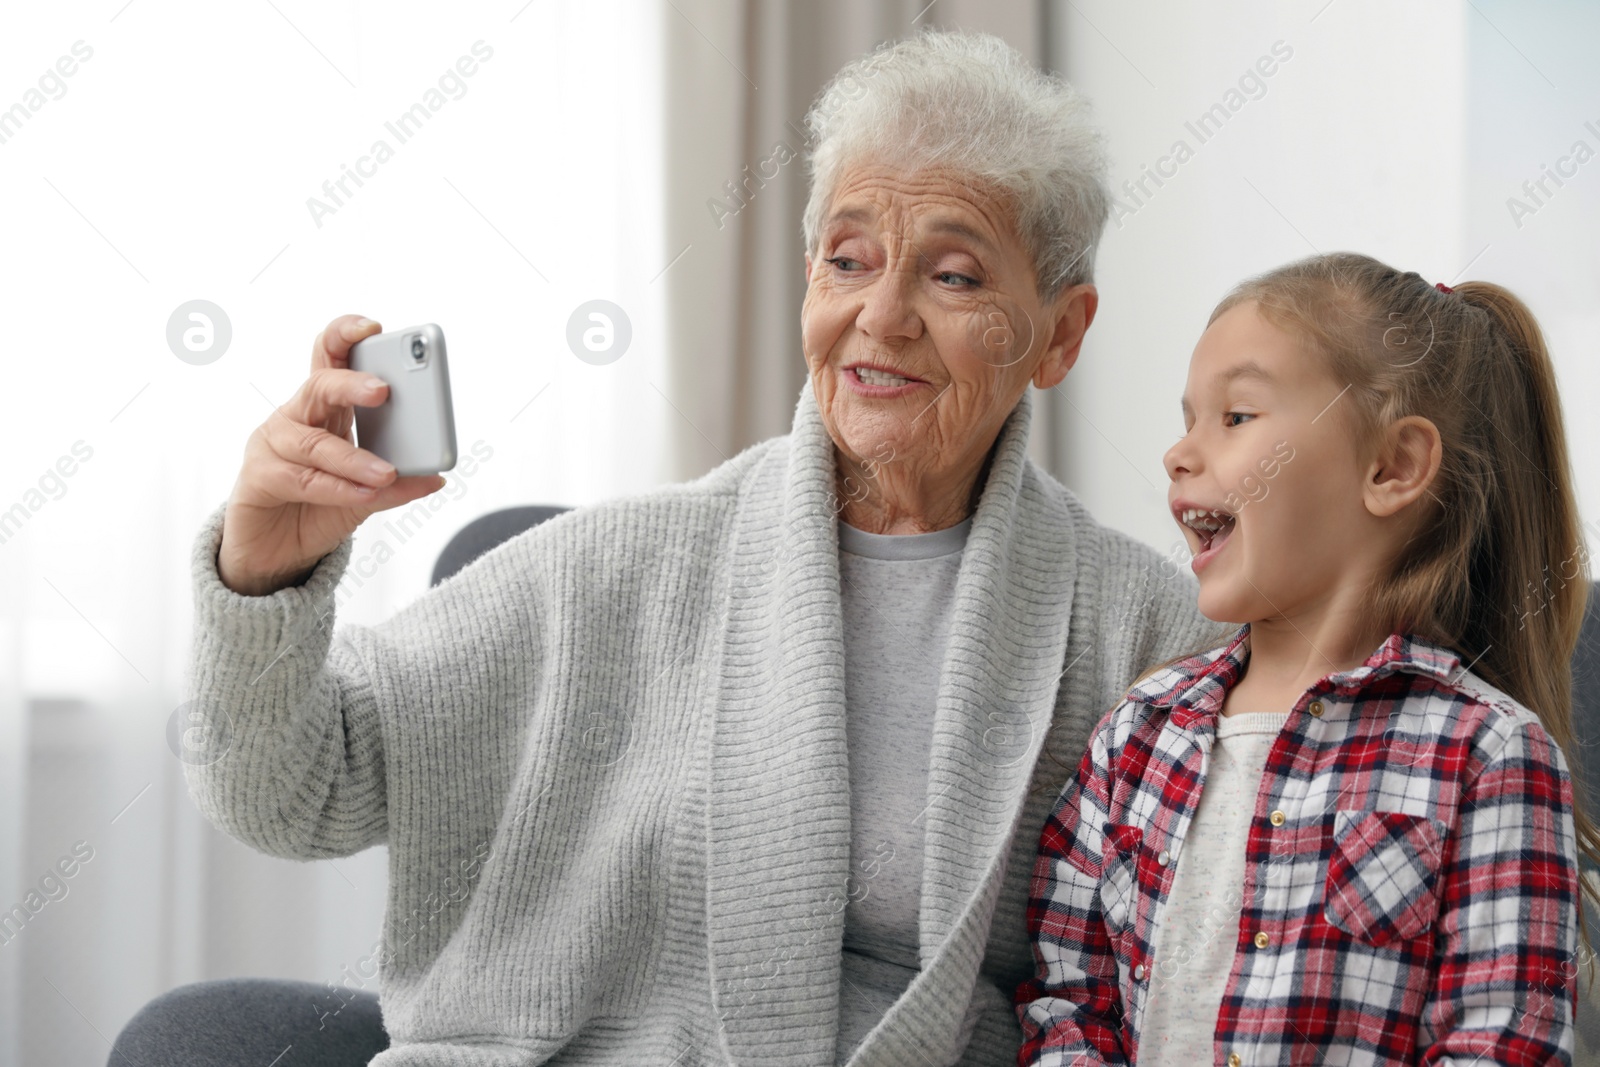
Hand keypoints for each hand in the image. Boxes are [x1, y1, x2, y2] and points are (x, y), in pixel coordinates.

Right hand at [217, 315, 445, 595]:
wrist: (278, 552)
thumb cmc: (320, 508)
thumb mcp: (366, 493)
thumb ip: (394, 482)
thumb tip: (435, 475)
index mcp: (326, 408)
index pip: (330, 356)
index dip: (345, 335)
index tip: (373, 326)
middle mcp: (296, 417)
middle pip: (318, 385)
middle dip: (350, 385)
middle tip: (383, 391)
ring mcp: (272, 444)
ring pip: (313, 442)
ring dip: (354, 458)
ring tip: (386, 472)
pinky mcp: (259, 477)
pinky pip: (301, 479)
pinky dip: (337, 488)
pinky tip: (364, 494)